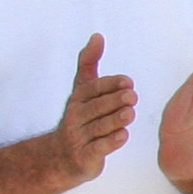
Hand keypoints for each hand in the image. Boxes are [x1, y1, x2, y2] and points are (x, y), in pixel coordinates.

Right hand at [52, 36, 136, 183]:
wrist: (60, 157)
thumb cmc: (79, 118)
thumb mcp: (82, 90)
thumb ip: (89, 64)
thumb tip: (97, 36)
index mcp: (78, 100)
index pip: (92, 90)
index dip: (109, 85)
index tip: (127, 81)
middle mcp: (76, 117)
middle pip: (96, 108)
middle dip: (114, 101)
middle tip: (132, 96)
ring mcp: (79, 138)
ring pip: (99, 128)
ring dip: (114, 120)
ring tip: (130, 113)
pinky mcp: (85, 156)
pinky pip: (98, 149)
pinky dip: (110, 142)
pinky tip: (123, 136)